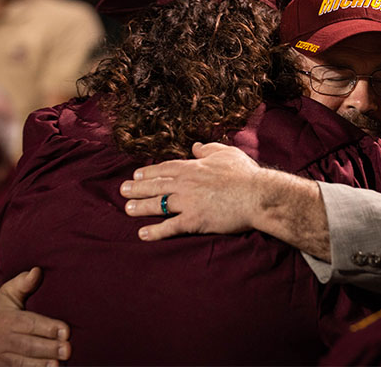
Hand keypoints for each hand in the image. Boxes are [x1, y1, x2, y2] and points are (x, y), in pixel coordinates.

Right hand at [0, 267, 70, 365]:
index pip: (30, 323)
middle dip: (49, 348)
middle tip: (68, 350)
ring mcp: (1, 356)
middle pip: (28, 345)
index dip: (48, 327)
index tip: (66, 330)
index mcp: (8, 319)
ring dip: (41, 364)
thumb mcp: (6, 295)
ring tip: (58, 365)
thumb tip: (37, 271)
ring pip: (22, 362)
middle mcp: (4, 339)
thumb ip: (22, 284)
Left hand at [121, 142, 264, 240]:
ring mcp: (188, 203)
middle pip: (155, 185)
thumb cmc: (246, 174)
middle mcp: (185, 184)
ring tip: (127, 209)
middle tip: (122, 191)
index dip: (148, 172)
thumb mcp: (227, 153)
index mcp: (192, 167)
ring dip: (140, 207)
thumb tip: (196, 146)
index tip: (136, 175)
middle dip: (137, 188)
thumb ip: (209, 148)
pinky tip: (143, 234)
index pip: (164, 168)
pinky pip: (169, 227)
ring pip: (157, 205)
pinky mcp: (194, 221)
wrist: (258, 195)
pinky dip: (155, 231)